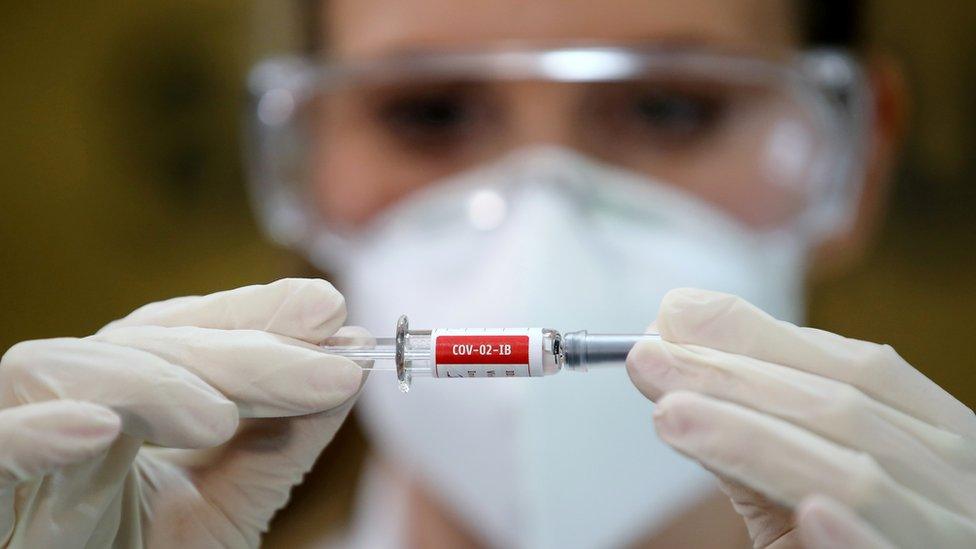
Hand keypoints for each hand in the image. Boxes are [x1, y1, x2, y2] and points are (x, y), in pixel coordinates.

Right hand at [0, 278, 365, 547]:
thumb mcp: (226, 510)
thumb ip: (281, 445)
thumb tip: (348, 365)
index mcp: (122, 405)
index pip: (182, 333)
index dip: (251, 315)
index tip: (330, 314)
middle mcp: (65, 407)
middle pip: (139, 342)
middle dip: (238, 351)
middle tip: (326, 368)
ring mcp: (14, 441)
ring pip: (61, 367)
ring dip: (153, 381)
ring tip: (221, 416)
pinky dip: (35, 433)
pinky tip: (99, 429)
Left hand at [627, 288, 975, 547]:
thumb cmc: (850, 538)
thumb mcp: (804, 483)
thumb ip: (756, 432)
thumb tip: (672, 364)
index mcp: (934, 432)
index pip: (854, 366)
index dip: (760, 335)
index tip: (673, 317)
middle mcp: (956, 476)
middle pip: (842, 408)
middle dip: (734, 375)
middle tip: (646, 357)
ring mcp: (951, 532)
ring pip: (853, 475)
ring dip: (755, 438)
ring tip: (671, 413)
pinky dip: (853, 533)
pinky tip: (806, 510)